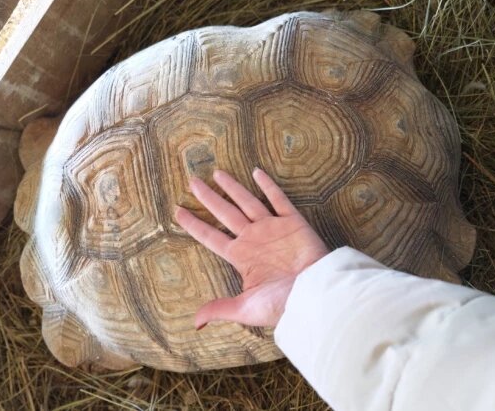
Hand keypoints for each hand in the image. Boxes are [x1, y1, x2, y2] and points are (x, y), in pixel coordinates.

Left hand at [174, 168, 329, 328]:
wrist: (316, 295)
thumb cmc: (282, 304)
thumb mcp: (246, 309)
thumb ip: (220, 309)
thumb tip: (195, 322)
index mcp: (241, 257)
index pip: (211, 236)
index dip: (194, 224)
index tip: (178, 212)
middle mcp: (254, 239)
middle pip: (225, 213)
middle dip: (209, 198)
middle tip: (192, 182)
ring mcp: (273, 229)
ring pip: (247, 202)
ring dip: (233, 187)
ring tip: (217, 173)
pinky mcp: (293, 222)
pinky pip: (278, 200)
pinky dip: (268, 186)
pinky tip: (256, 172)